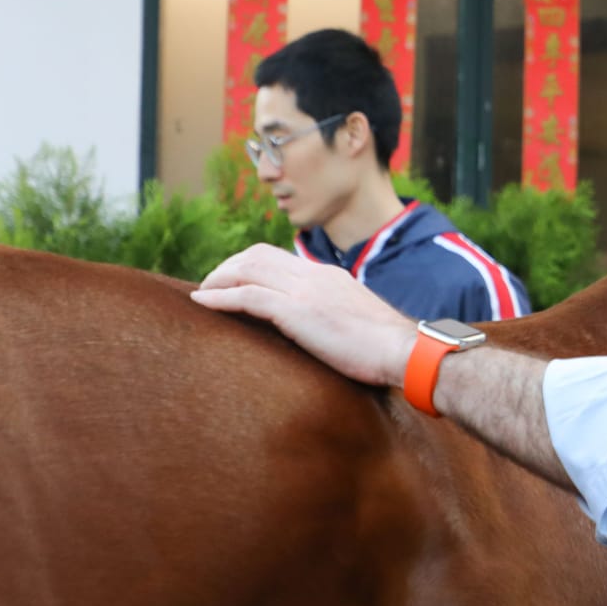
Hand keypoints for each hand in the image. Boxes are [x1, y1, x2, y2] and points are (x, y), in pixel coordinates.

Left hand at [192, 243, 418, 387]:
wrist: (404, 350)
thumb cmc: (388, 348)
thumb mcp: (357, 322)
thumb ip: (335, 316)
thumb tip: (322, 331)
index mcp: (330, 276)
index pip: (281, 258)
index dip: (250, 265)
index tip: (234, 281)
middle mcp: (315, 275)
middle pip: (258, 254)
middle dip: (228, 266)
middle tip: (210, 285)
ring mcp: (306, 290)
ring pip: (248, 269)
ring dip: (219, 278)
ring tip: (202, 293)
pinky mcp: (298, 311)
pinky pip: (248, 295)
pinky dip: (220, 296)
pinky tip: (202, 302)